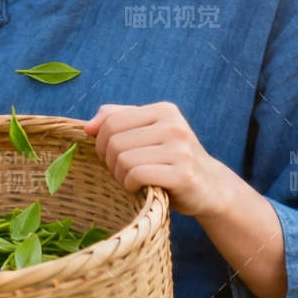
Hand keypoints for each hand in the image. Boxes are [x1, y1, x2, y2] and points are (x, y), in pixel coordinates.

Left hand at [84, 101, 226, 217]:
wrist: (210, 187)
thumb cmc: (170, 159)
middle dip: (110, 161)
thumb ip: (117, 120)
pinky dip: (130, 185)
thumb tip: (88, 127)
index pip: (112, 121)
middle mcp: (174, 126)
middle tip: (121, 172)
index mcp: (164, 110)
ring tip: (131, 180)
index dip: (101, 142)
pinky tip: (138, 188)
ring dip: (120, 176)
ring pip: (123, 160)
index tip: (110, 155)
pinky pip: (137, 176)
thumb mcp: (147, 133)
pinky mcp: (182, 175)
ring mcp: (180, 150)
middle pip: (115, 142)